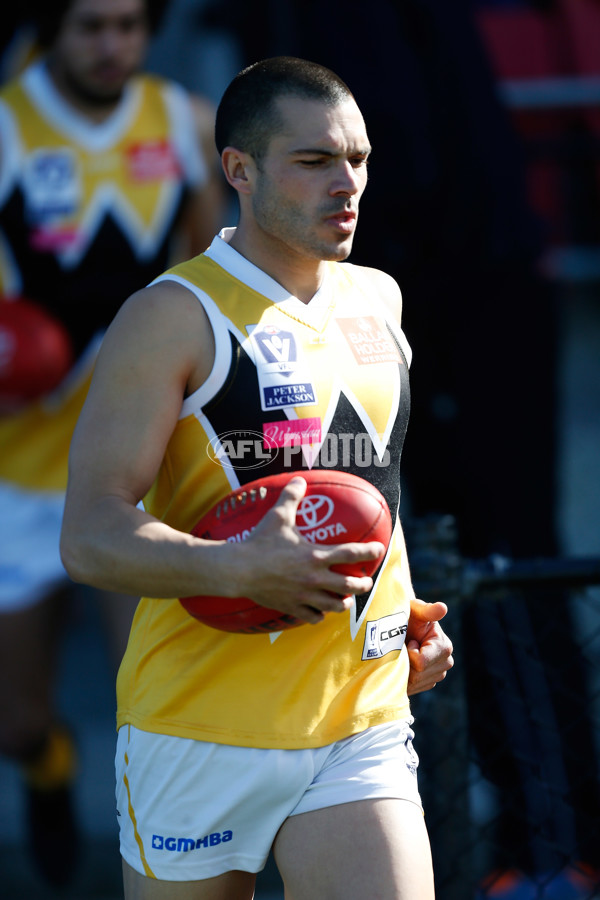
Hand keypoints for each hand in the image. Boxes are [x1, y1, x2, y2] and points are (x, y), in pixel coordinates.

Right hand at [236, 476, 385, 624]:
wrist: (239, 570)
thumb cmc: (260, 542)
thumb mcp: (277, 516)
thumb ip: (291, 497)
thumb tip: (299, 479)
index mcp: (316, 555)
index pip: (352, 553)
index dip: (370, 551)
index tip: (379, 549)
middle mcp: (315, 578)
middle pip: (351, 586)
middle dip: (363, 584)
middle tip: (365, 581)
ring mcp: (305, 596)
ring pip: (335, 606)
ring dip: (343, 602)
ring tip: (345, 599)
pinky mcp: (292, 607)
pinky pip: (313, 617)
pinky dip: (319, 614)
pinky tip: (319, 611)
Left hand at [406, 597, 453, 694]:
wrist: (400, 626)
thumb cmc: (407, 615)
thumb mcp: (415, 610)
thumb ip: (427, 610)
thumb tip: (442, 608)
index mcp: (444, 646)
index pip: (421, 663)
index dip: (408, 653)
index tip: (408, 641)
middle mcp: (445, 663)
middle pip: (417, 676)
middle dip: (404, 663)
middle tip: (402, 648)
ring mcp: (437, 675)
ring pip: (413, 684)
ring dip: (402, 670)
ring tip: (402, 654)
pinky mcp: (428, 683)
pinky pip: (412, 688)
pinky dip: (403, 678)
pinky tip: (402, 664)